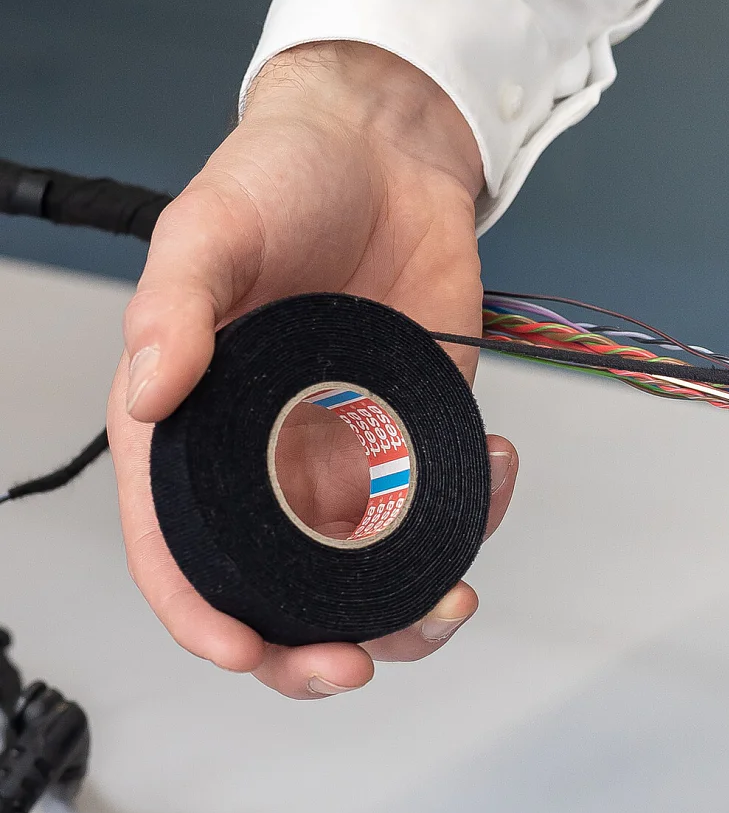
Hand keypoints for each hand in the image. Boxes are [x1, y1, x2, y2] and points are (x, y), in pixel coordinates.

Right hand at [109, 41, 515, 697]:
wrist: (383, 150)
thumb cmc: (278, 181)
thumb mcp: (208, 230)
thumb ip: (174, 307)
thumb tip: (147, 389)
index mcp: (192, 431)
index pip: (178, 550)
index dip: (201, 613)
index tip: (243, 647)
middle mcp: (268, 460)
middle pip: (281, 589)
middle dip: (316, 647)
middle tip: (358, 661)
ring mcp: (349, 452)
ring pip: (373, 570)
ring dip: (411, 606)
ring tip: (451, 596)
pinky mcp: (421, 432)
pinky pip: (448, 502)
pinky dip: (478, 511)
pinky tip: (497, 469)